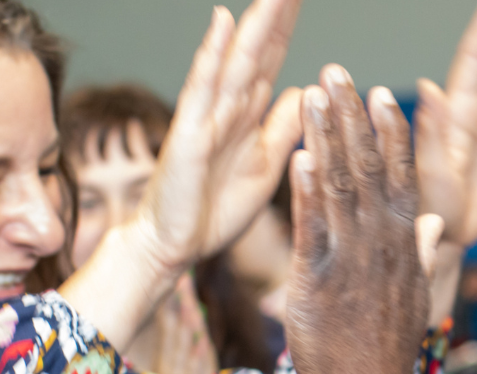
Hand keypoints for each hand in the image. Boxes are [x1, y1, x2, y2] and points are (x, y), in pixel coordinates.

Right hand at [135, 0, 306, 271]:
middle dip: (277, 10)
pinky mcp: (190, 133)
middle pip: (259, 47)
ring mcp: (207, 115)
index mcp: (248, 114)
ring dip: (256, 21)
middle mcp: (228, 105)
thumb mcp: (266, 166)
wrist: (173, 247)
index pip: (272, 57)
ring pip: (238, 58)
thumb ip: (283, 129)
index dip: (287, 23)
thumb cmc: (214, 209)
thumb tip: (303, 91)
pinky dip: (213, 52)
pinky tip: (224, 20)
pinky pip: (203, 87)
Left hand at [287, 66, 442, 373]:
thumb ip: (422, 252)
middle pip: (369, 169)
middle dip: (352, 117)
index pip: (401, 177)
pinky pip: (312, 229)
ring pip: (340, 187)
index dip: (390, 133)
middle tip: (337, 73)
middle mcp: (382, 246)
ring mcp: (350, 262)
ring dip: (326, 137)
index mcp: (404, 246)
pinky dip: (306, 191)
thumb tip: (436, 221)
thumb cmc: (385, 353)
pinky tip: (299, 156)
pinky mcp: (316, 282)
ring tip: (314, 96)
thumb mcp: (415, 298)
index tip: (381, 94)